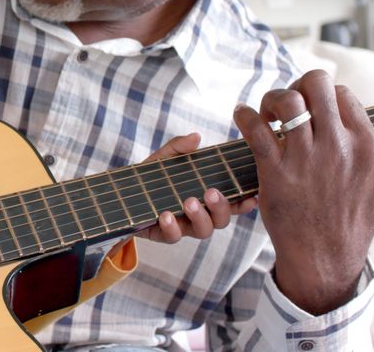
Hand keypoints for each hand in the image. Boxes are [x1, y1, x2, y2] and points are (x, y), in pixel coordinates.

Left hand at [136, 133, 258, 243]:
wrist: (122, 194)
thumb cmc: (151, 176)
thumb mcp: (164, 158)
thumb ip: (178, 148)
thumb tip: (196, 137)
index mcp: (206, 196)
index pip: (233, 201)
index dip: (245, 202)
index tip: (251, 196)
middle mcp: (200, 214)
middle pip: (222, 219)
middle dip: (221, 207)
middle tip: (211, 192)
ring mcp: (184, 226)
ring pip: (203, 230)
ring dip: (199, 216)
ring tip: (188, 201)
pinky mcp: (165, 234)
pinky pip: (173, 236)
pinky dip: (172, 227)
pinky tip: (165, 215)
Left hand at [234, 70, 373, 313]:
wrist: (326, 254)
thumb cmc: (360, 215)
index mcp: (365, 143)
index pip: (341, 93)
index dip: (324, 95)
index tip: (314, 111)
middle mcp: (337, 146)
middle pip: (314, 84)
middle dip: (297, 85)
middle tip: (289, 104)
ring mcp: (304, 159)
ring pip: (285, 101)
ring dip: (271, 99)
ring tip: (268, 114)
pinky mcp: (275, 172)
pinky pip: (255, 129)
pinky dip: (244, 116)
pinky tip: (244, 117)